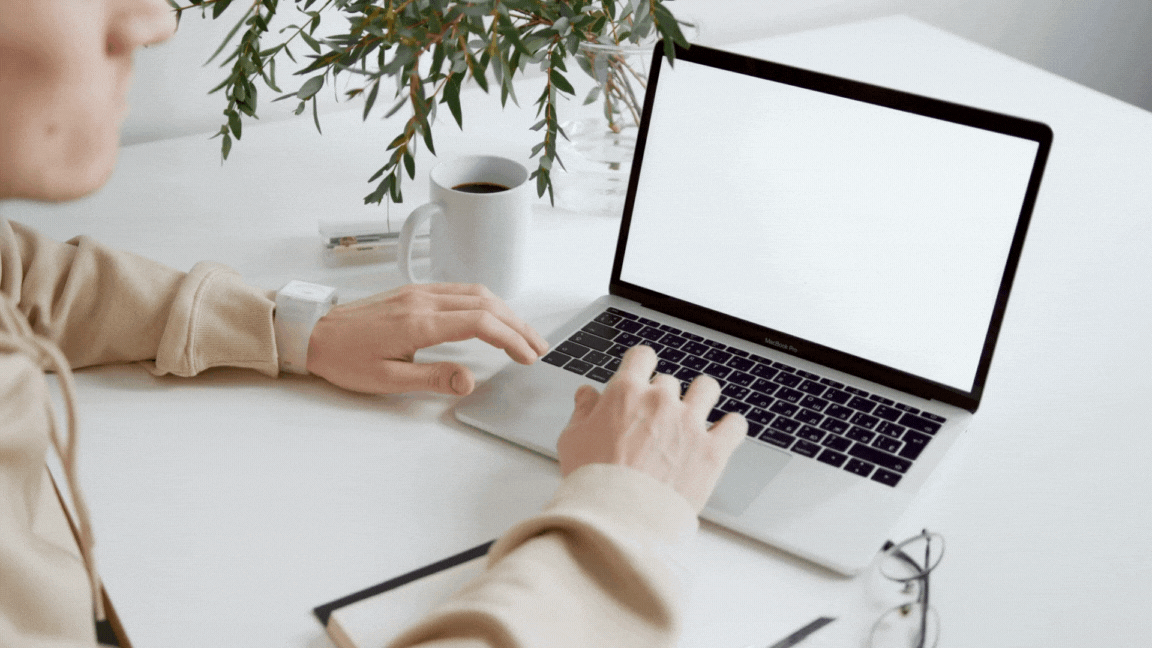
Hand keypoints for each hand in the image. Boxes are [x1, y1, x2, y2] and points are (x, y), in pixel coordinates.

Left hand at [305, 283, 548, 394]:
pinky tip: (493, 317)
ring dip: (506, 312)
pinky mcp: (414, 291)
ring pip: (476, 292)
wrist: (312, 333)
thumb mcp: (386, 380)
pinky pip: (460, 290)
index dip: (510, 340)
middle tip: (539, 348)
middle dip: (518, 325)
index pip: (480, 323)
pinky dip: (486, 303)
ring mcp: (419, 292)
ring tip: (523, 335)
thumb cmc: (345, 359)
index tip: (528, 358)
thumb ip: (432, 378)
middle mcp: (423, 300)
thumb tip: (469, 381)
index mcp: (419, 322)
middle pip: (486, 303)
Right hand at [556, 345, 746, 510]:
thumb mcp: (572, 440)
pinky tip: (722, 434)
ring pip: (707, 388)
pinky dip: (730, 427)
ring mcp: (690, 423)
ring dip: (700, 398)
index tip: (642, 376)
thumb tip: (588, 394)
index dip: (641, 365)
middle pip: (669, 381)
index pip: (642, 356)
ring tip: (694, 416)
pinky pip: (735, 424)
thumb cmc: (592, 482)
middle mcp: (661, 401)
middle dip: (662, 397)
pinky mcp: (712, 450)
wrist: (619, 518)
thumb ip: (582, 411)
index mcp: (626, 393)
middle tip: (655, 421)